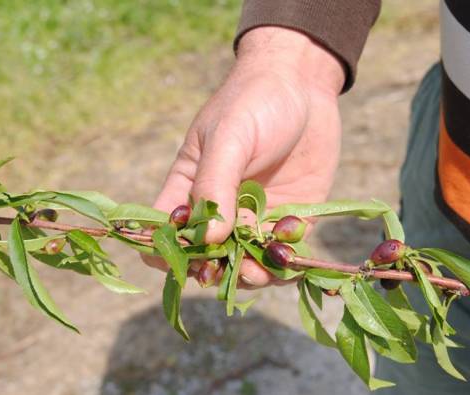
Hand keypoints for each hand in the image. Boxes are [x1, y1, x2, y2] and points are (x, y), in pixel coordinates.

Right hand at [143, 26, 345, 287]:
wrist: (302, 84)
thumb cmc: (253, 102)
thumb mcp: (228, 138)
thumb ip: (215, 185)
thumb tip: (208, 239)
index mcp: (190, 187)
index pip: (167, 229)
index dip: (167, 251)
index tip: (181, 262)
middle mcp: (221, 207)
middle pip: (208, 254)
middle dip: (214, 269)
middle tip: (225, 272)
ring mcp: (255, 215)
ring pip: (246, 259)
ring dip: (250, 272)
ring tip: (258, 271)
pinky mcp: (290, 216)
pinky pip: (282, 251)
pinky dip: (283, 262)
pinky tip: (289, 259)